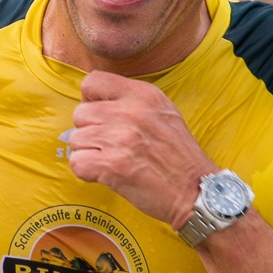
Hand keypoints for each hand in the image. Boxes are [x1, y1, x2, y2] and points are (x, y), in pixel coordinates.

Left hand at [69, 71, 214, 228]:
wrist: (197, 191)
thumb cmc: (179, 157)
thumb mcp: (164, 113)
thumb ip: (132, 102)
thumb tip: (94, 104)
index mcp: (143, 95)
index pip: (93, 82)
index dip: (91, 101)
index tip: (101, 118)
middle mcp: (131, 111)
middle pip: (80, 114)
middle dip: (89, 132)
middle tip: (109, 147)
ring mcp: (120, 138)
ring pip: (76, 139)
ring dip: (89, 154)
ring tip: (111, 162)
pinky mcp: (112, 165)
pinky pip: (77, 163)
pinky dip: (87, 173)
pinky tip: (106, 175)